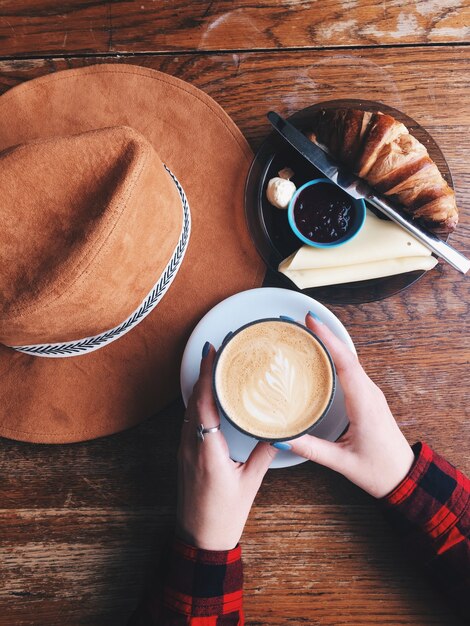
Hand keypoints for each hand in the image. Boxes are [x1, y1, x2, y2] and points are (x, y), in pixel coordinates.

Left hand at [176, 343, 276, 550]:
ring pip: (189, 409)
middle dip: (204, 373)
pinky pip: (189, 420)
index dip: (207, 375)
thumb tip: (279, 431)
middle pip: (194, 400)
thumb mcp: (250, 483)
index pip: (204, 403)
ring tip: (215, 367)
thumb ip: (263, 454)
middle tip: (217, 350)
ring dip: (200, 386)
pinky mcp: (184, 454)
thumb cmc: (223, 514)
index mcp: (207, 450)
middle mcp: (191, 445)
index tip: (212, 352)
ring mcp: (184, 449)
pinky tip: (209, 397)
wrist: (199, 539)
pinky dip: (198, 402)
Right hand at [286, 314, 414, 497]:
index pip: (346, 363)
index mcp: (365, 404)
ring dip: (330, 344)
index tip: (311, 321)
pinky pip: (351, 370)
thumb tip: (281, 438)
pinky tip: (322, 356)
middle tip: (301, 321)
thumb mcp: (342, 463)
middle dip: (325, 335)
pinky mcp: (368, 398)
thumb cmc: (379, 471)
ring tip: (308, 333)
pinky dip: (336, 357)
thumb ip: (311, 449)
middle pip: (347, 355)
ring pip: (350, 360)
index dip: (328, 340)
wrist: (406, 478)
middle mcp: (370, 394)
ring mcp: (371, 394)